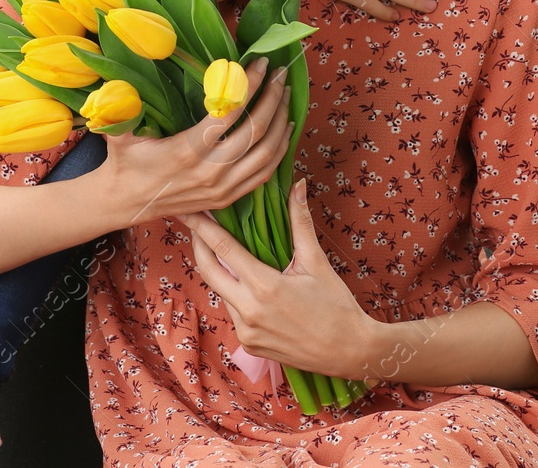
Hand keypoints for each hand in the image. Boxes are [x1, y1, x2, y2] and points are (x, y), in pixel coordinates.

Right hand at [96, 59, 290, 226]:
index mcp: (187, 150)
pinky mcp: (228, 197)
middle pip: (256, 130)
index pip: (230, 112)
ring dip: (282, 120)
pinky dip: (281, 149)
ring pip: (268, 152)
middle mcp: (210, 170)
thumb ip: (125, 106)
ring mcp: (223, 187)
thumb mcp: (121, 131)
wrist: (125, 203)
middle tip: (280, 73)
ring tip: (285, 93)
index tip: (260, 63)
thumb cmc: (125, 161)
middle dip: (273, 97)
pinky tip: (286, 128)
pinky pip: (266, 173)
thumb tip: (125, 77)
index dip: (250, 84)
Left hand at [177, 178, 377, 379]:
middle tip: (194, 223)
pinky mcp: (249, 345)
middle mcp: (248, 311)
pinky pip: (233, 312)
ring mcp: (245, 332)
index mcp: (265, 287)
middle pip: (207, 271)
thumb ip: (300, 223)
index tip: (188, 211)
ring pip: (221, 292)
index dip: (202, 227)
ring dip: (220, 271)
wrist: (349, 351)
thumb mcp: (317, 262)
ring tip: (225, 250)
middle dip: (197, 245)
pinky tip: (248, 285)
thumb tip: (298, 185)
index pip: (222, 249)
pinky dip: (236, 294)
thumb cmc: (337, 305)